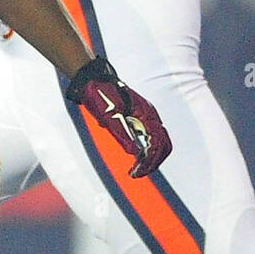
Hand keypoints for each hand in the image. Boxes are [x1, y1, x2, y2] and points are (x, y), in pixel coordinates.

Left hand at [65, 56, 171, 177]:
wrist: (92, 80)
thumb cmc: (99, 95)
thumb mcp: (108, 117)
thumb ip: (122, 134)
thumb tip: (135, 153)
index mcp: (146, 113)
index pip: (158, 142)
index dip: (150, 161)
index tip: (138, 172)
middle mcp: (149, 115)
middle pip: (162, 144)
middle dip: (153, 162)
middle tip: (137, 174)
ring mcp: (145, 116)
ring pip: (157, 142)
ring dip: (149, 158)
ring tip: (135, 170)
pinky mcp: (137, 118)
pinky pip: (148, 137)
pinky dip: (145, 151)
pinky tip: (133, 158)